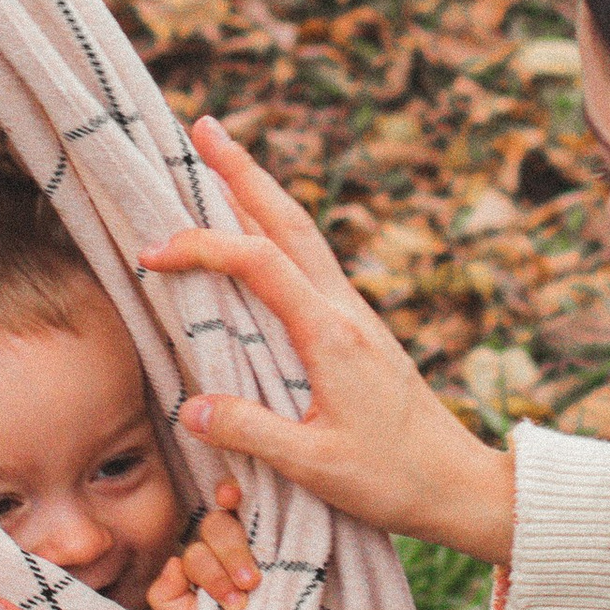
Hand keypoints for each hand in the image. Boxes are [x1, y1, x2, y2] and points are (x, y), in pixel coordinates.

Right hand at [141, 121, 516, 563]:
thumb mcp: (315, 464)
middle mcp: (345, 310)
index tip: (151, 254)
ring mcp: (356, 315)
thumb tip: (190, 407)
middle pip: (289, 220)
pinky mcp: (359, 330)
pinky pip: (312, 263)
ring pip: (304, 235)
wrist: (458, 484)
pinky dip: (278, 231)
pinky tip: (263, 234)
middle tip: (202, 125)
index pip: (258, 262)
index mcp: (331, 333)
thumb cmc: (392, 479)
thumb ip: (251, 431)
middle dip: (243, 170)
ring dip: (262, 192)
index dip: (202, 247)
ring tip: (224, 159)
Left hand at [146, 477, 258, 609]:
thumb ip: (169, 598)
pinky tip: (229, 495)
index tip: (236, 604)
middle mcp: (217, 547)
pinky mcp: (266, 521)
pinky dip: (228, 490)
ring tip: (254, 578)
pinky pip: (236, 496)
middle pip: (208, 539)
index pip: (194, 559)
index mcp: (202, 567)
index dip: (212, 577)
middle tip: (248, 589)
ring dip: (235, 549)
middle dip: (225, 567)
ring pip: (221, 523)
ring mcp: (241, 531)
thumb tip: (172, 562)